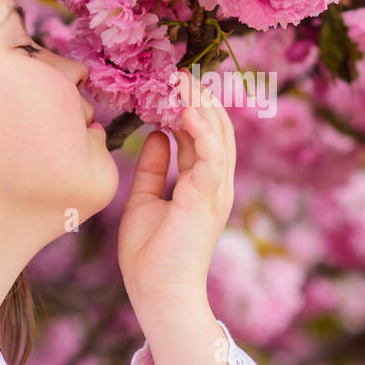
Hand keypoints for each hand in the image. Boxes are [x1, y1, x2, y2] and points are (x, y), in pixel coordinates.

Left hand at [118, 69, 235, 316]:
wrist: (159, 295)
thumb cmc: (151, 256)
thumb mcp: (146, 200)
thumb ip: (154, 168)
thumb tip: (156, 135)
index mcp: (202, 182)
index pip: (203, 132)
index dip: (189, 104)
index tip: (170, 81)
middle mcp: (215, 182)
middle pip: (217, 126)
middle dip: (198, 95)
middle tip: (177, 70)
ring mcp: (215, 190)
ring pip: (218, 134)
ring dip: (201, 103)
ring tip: (181, 78)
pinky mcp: (207, 199)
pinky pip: (212, 156)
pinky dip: (202, 130)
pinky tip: (186, 108)